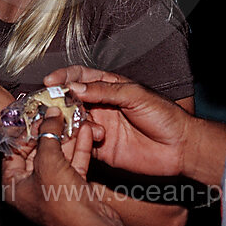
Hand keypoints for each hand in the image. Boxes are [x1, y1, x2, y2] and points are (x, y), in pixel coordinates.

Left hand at [2, 109, 123, 225]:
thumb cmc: (62, 205)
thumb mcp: (48, 162)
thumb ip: (47, 134)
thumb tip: (50, 115)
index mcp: (15, 186)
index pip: (13, 152)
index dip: (24, 132)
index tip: (34, 114)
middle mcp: (32, 187)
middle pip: (38, 151)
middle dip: (50, 131)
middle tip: (56, 113)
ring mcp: (54, 188)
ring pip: (59, 155)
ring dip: (68, 136)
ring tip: (74, 117)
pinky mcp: (74, 188)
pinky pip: (74, 163)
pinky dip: (80, 147)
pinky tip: (86, 131)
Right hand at [44, 66, 191, 177]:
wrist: (180, 146)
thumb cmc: (163, 115)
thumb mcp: (135, 95)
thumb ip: (105, 91)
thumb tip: (75, 87)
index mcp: (108, 87)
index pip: (80, 77)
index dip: (63, 77)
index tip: (49, 82)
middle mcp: (100, 105)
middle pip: (70, 100)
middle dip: (56, 101)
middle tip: (45, 105)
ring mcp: (99, 126)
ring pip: (72, 122)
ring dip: (65, 123)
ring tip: (64, 124)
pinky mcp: (101, 148)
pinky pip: (80, 144)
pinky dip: (73, 142)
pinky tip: (78, 140)